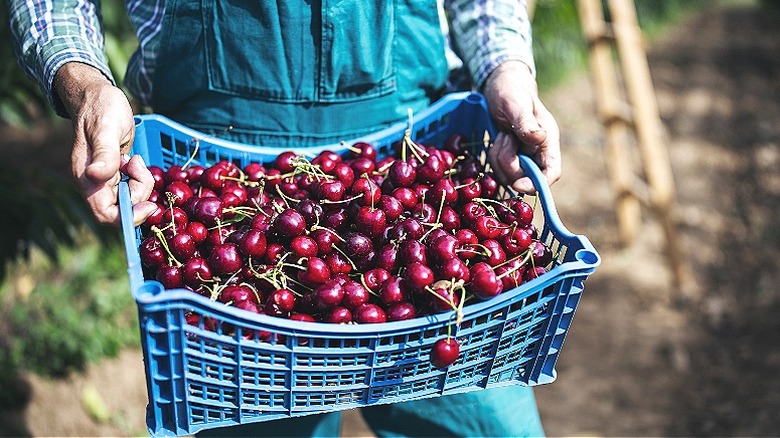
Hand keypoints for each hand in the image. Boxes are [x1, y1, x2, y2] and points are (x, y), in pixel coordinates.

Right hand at [54, 62, 155, 225]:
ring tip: (135, 158)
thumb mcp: (107, 129)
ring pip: (131, 198)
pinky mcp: (116, 174)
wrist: (98, 96)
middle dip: (139, 192)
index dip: (129, 216)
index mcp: (87, 178)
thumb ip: (105, 153)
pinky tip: (134, 159)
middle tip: (139, 165)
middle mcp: (94, 183)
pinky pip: (133, 187)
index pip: (106, 215)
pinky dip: (140, 177)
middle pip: (123, 208)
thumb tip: (96, 176)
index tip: (149, 203)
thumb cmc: (100, 108)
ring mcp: (105, 180)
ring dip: (141, 182)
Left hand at [483, 61, 561, 192]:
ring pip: (509, 175)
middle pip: (525, 178)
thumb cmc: (512, 91)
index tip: (518, 184)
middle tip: (505, 138)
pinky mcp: (510, 157)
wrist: (500, 86)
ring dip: (499, 157)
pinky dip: (494, 156)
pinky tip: (498, 139)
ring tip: (502, 135)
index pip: (551, 172)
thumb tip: (539, 139)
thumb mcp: (516, 104)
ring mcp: (523, 156)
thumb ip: (526, 123)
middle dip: (509, 164)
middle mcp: (538, 152)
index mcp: (547, 141)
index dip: (537, 184)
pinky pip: (499, 169)